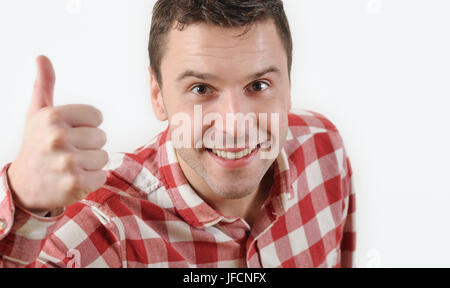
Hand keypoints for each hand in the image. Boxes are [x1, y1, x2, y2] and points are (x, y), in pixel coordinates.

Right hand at [7, 56, 108, 211]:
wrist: (24, 186)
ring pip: (103, 157)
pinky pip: (101, 176)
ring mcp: (67, 162)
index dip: (86, 126)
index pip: (96, 117)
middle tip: (67, 152)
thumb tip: (42, 57)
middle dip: (89, 146)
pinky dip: (91, 180)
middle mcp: (58, 138)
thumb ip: (44, 85)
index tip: (69, 134)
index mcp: (52, 117)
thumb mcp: (37, 114)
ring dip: (91, 164)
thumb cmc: (36, 145)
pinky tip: (73, 179)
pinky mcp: (75, 184)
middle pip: (101, 137)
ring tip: (70, 166)